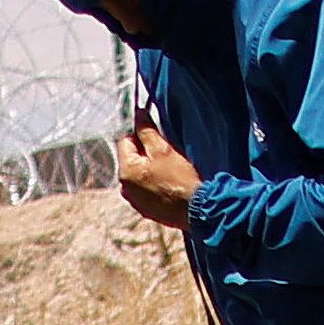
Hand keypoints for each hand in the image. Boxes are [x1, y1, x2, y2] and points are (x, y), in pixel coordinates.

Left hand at [111, 115, 197, 230]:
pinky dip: (155, 186)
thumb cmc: (180, 179)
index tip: (160, 142)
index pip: (126, 141)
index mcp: (126, 171)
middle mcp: (125, 187)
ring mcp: (135, 201)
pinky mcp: (146, 210)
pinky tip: (170, 187)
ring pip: (139, 176)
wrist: (198, 210)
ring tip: (170, 174)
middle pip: (132, 159)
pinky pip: (146, 191)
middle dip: (146, 155)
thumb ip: (147, 131)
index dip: (142, 137)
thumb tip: (138, 114)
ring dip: (150, 171)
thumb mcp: (164, 150)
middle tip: (167, 158)